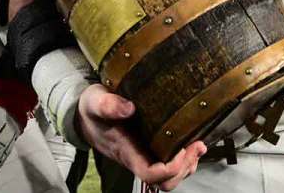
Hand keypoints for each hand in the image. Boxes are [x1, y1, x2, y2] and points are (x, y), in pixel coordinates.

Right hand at [77, 83, 205, 190]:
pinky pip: (170, 164)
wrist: (84, 116)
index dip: (170, 168)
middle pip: (164, 182)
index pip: (150, 173)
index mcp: (126, 151)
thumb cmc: (91, 111)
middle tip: (197, 145)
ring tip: (199, 144)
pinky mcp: (149, 149)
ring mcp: (143, 155)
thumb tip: (129, 108)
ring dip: (188, 164)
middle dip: (185, 167)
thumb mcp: (95, 102)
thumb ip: (108, 105)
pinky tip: (191, 141)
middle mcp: (136, 158)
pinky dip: (185, 157)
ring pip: (170, 176)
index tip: (182, 147)